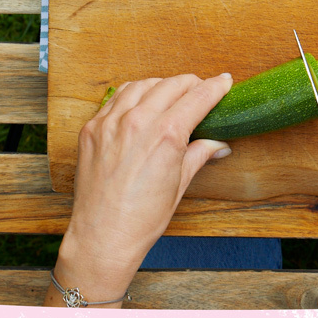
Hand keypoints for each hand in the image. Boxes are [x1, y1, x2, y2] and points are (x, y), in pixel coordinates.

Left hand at [45, 73, 233, 306]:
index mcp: (166, 136)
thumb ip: (199, 155)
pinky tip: (141, 102)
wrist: (103, 236)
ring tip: (171, 94)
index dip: (216, 87)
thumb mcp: (179, 185)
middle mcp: (138, 122)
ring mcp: (111, 123)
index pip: (198, 97)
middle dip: (191, 84)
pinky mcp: (92, 129)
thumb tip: (219, 144)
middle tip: (201, 91)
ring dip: (162, 86)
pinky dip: (133, 94)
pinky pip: (116, 98)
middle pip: (172, 85)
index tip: (225, 82)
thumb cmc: (142, 218)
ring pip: (142, 85)